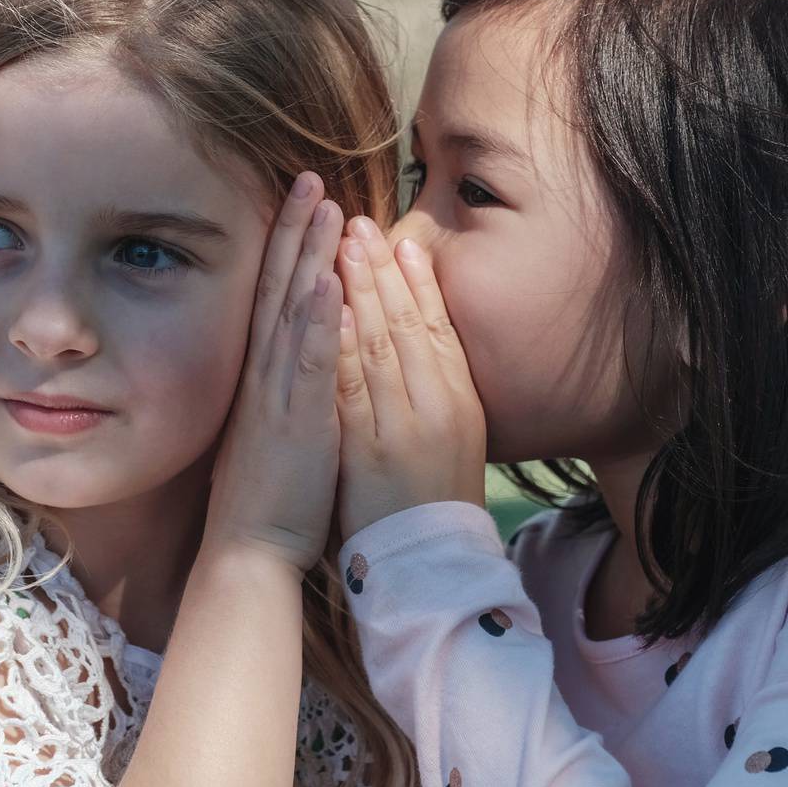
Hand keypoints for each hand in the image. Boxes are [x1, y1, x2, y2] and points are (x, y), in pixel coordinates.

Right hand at [203, 172, 345, 571]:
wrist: (250, 549)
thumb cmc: (269, 497)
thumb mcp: (272, 428)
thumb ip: (280, 387)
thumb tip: (293, 355)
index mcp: (261, 376)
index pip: (273, 297)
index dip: (286, 246)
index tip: (301, 202)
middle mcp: (263, 375)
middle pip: (277, 288)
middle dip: (294, 231)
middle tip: (309, 178)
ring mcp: (276, 394)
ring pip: (290, 311)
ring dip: (306, 256)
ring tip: (322, 205)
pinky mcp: (296, 421)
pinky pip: (305, 363)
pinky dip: (313, 321)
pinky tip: (324, 281)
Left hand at [333, 217, 486, 540]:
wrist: (422, 565)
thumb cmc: (429, 503)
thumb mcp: (447, 440)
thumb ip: (435, 393)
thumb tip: (423, 348)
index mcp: (456, 401)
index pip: (434, 326)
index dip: (417, 280)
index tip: (398, 236)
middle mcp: (434, 406)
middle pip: (408, 324)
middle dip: (383, 269)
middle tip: (361, 221)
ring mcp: (400, 425)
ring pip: (381, 343)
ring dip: (362, 288)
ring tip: (344, 240)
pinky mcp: (368, 447)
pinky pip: (352, 384)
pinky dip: (341, 340)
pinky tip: (330, 302)